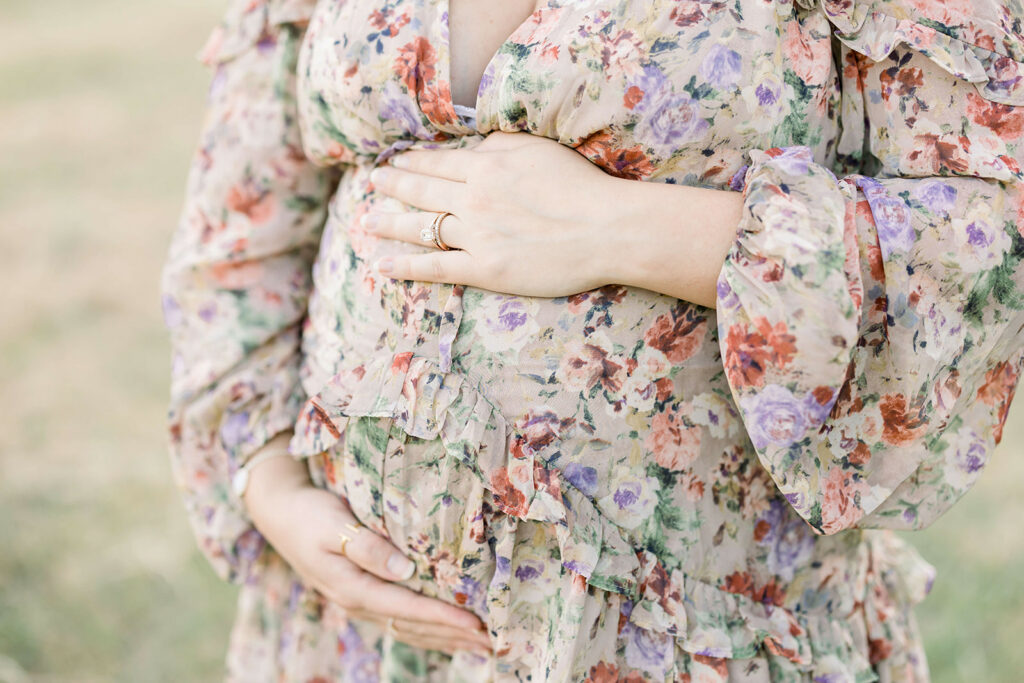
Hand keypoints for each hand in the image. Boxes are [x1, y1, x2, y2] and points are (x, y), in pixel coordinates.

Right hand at [242, 443, 491, 655]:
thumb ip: (367, 548)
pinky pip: (400, 620)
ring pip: (408, 628)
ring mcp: (359, 602)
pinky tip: (445, 632)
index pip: (407, 609)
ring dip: (443, 637)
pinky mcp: (362, 594)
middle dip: (451, 635)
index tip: (474, 623)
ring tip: (477, 642)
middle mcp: (357, 602)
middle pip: (412, 626)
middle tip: (490, 640)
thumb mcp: (334, 525)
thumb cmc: (310, 514)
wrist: (281, 514)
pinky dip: (426, 629)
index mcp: (352, 587)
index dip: (442, 617)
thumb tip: (405, 570)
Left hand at [363, 131, 621, 296]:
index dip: (413, 162)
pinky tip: (382, 264)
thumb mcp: (539, 149)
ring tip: (366, 221)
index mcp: (486, 166)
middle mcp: (473, 199)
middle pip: (421, 191)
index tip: (395, 162)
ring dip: (389, 223)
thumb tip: (473, 148)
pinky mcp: (485, 269)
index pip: (438, 163)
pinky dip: (405, 266)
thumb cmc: (581, 187)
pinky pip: (434, 267)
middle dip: (392, 186)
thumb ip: (500, 146)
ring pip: (420, 227)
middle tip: (372, 183)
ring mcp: (476, 236)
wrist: (606, 228)